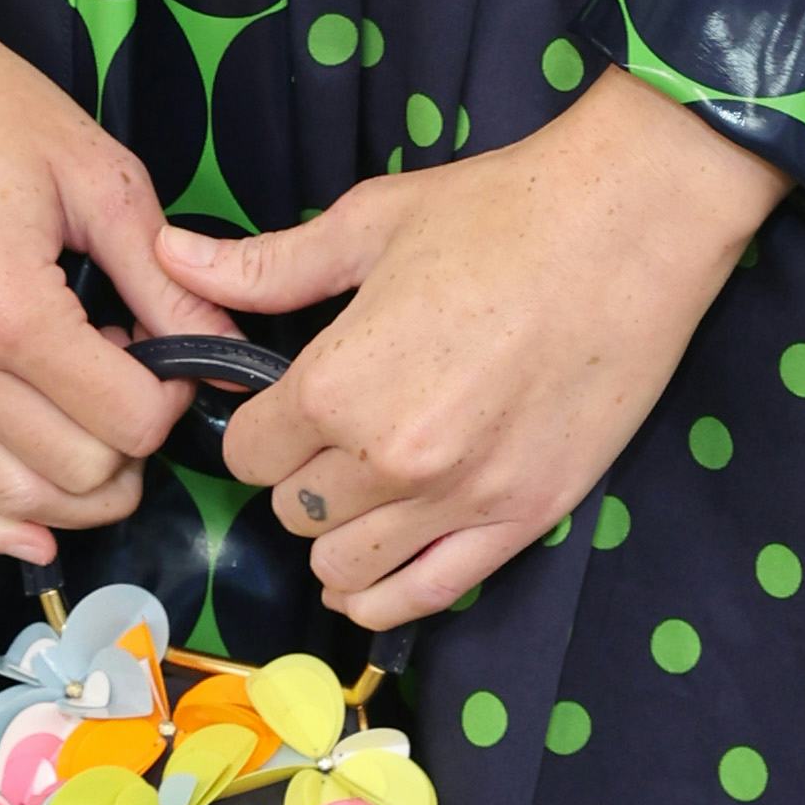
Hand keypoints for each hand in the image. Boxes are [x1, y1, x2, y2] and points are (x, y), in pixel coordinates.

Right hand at [0, 0, 194, 563]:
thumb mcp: (97, 175)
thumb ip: (166, 277)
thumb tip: (230, 349)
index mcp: (12, 312)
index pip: (128, 420)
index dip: (177, 396)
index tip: (181, 347)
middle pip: (75, 471)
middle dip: (133, 443)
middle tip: (145, 373)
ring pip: (8, 496)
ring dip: (77, 490)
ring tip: (111, 436)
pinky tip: (34, 535)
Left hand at [162, 71, 786, 631]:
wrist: (634, 223)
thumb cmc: (502, 209)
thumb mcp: (372, 223)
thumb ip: (268, 265)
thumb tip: (171, 257)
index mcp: (340, 382)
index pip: (248, 452)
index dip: (257, 425)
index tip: (281, 403)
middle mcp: (391, 458)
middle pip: (292, 511)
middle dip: (298, 475)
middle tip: (329, 435)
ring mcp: (462, 497)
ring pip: (347, 566)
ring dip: (339, 534)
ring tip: (357, 494)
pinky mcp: (525, 516)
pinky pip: (427, 594)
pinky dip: (386, 594)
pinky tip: (372, 573)